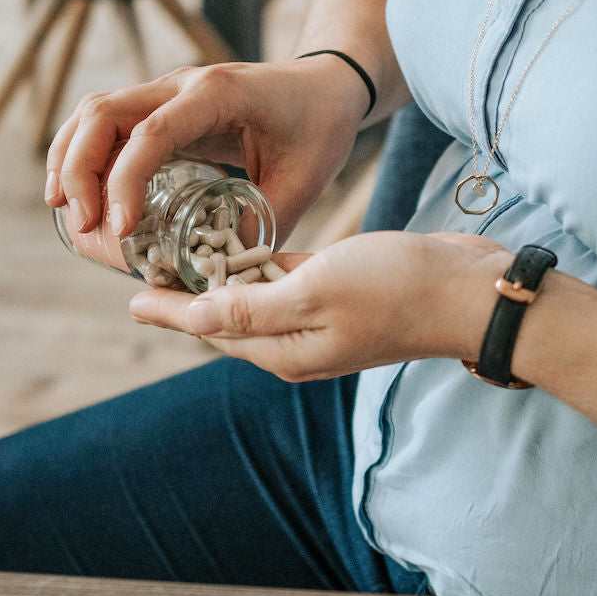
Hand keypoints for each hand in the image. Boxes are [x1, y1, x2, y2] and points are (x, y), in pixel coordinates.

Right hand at [44, 57, 369, 243]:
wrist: (329, 84)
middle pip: (103, 112)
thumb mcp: (303, 180)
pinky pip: (111, 123)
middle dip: (81, 170)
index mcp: (218, 95)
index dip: (126, 181)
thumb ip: (263, 225)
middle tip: (84, 226)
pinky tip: (83, 193)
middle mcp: (184, 85)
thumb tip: (219, 274)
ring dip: (73, 160)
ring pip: (96, 113)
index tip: (122, 229)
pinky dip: (87, 155)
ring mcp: (170, 91)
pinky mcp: (166, 106)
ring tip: (71, 215)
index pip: (152, 132)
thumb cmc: (321, 126)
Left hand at [129, 231, 511, 380]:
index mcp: (285, 350)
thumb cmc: (395, 288)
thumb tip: (189, 318)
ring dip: (222, 279)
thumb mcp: (314, 293)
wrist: (467, 291)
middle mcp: (297, 341)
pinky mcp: (338, 293)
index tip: (129, 295)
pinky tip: (243, 246)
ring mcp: (319, 319)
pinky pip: (286, 282)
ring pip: (255, 298)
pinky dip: (261, 266)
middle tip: (151, 266)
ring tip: (186, 252)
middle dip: (188, 297)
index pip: (211, 332)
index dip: (169, 312)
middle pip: (228, 319)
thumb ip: (250, 308)